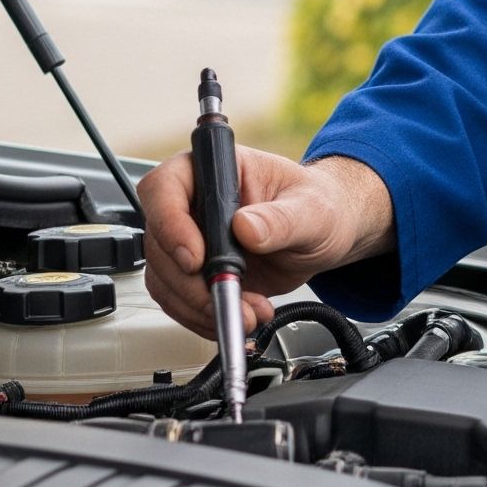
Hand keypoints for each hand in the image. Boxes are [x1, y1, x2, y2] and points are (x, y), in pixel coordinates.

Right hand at [138, 147, 394, 337]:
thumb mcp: (313, 210)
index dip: (170, 224)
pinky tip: (241, 316)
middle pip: (159, 243)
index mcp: (216, 169)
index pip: (165, 188)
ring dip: (200, 306)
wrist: (326, 235)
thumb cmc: (320, 206)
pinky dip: (205, 317)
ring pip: (165, 279)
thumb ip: (281, 219)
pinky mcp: (196, 274)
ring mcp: (191, 239)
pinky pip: (180, 301)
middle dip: (192, 283)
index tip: (195, 259)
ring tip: (250, 313)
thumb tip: (245, 227)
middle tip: (229, 299)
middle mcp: (194, 203)